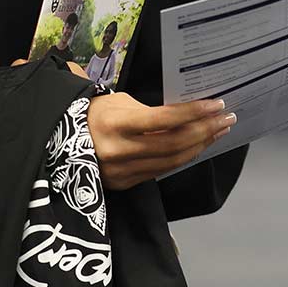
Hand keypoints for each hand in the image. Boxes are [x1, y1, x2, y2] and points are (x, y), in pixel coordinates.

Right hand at [87, 93, 235, 190]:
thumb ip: (150, 111)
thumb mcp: (118, 103)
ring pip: (172, 161)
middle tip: (227, 118)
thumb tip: (188, 113)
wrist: (60, 139)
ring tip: (219, 131)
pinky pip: (162, 171)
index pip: (163, 120)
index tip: (217, 105)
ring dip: (200, 145)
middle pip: (173, 144)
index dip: (193, 113)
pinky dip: (184, 157)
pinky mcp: (125, 183)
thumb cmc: (94, 113)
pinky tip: (198, 146)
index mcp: (114, 124)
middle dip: (205, 130)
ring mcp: (121, 171)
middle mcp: (118, 151)